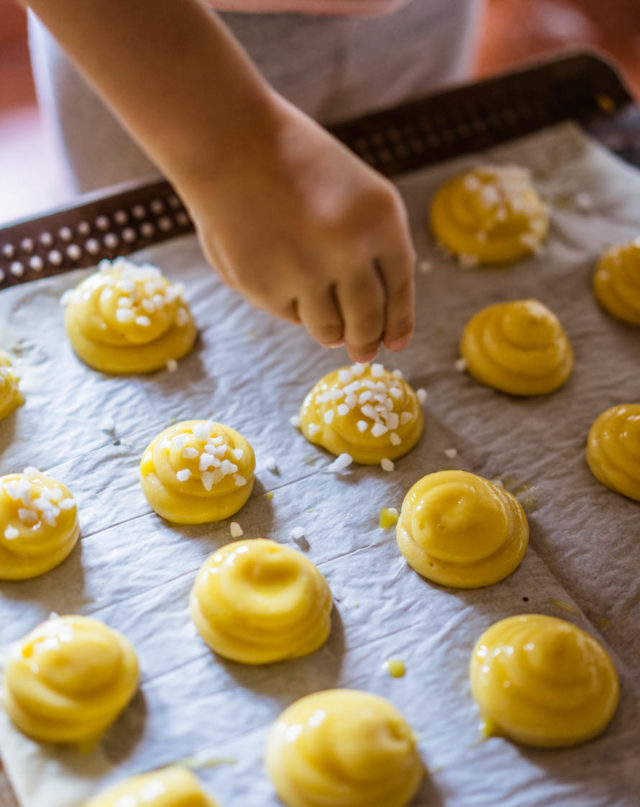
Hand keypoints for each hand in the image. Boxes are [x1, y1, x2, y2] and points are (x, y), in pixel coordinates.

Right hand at [180, 94, 415, 361]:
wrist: (229, 141)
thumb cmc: (296, 165)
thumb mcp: (357, 196)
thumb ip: (373, 251)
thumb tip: (376, 326)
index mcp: (382, 219)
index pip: (399, 289)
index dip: (399, 323)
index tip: (396, 343)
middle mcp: (349, 249)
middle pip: (367, 321)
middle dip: (365, 342)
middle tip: (362, 352)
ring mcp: (305, 271)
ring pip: (329, 329)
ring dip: (329, 329)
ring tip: (315, 300)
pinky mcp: (264, 287)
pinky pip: (290, 315)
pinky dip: (289, 304)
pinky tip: (276, 266)